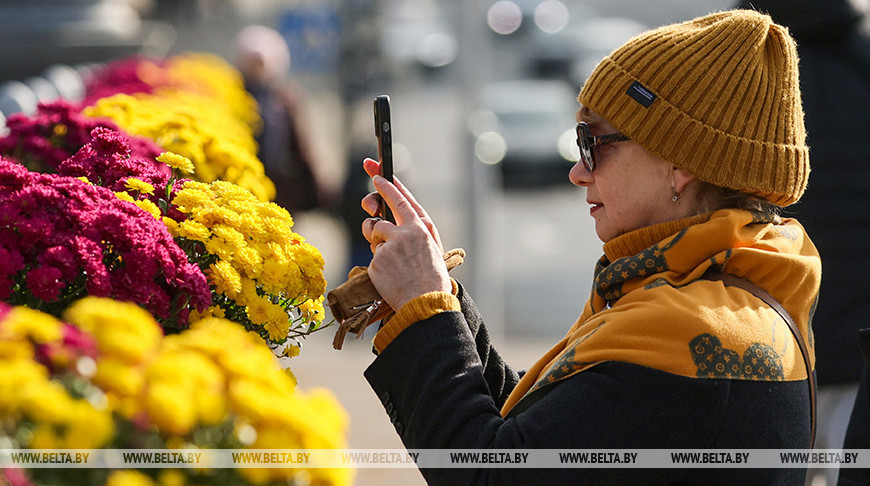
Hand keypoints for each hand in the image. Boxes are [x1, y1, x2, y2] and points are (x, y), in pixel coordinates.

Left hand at [360, 159, 451, 310]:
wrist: (426, 302)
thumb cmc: (431, 278)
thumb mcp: (430, 248)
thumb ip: (413, 232)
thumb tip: (390, 219)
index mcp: (422, 227)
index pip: (402, 199)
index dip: (388, 185)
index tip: (377, 173)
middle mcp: (406, 231)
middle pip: (383, 207)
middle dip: (374, 197)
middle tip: (369, 197)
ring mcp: (390, 244)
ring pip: (373, 232)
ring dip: (375, 239)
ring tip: (392, 259)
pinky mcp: (378, 259)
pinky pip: (373, 255)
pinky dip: (378, 264)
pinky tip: (391, 275)